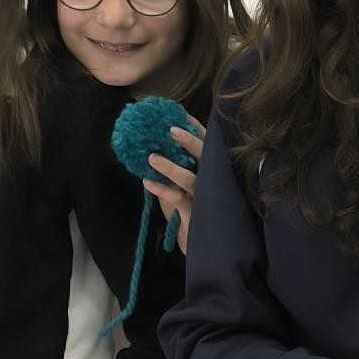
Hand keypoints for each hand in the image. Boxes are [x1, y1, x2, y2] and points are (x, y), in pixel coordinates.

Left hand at [141, 126, 204, 249]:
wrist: (201, 244)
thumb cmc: (190, 210)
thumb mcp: (183, 186)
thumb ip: (176, 169)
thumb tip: (154, 147)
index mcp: (211, 172)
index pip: (208, 147)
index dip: (196, 130)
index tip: (182, 114)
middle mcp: (212, 183)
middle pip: (205, 158)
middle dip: (189, 142)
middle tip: (171, 129)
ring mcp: (204, 199)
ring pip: (190, 179)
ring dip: (170, 167)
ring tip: (151, 157)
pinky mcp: (195, 215)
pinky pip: (177, 200)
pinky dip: (161, 190)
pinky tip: (146, 182)